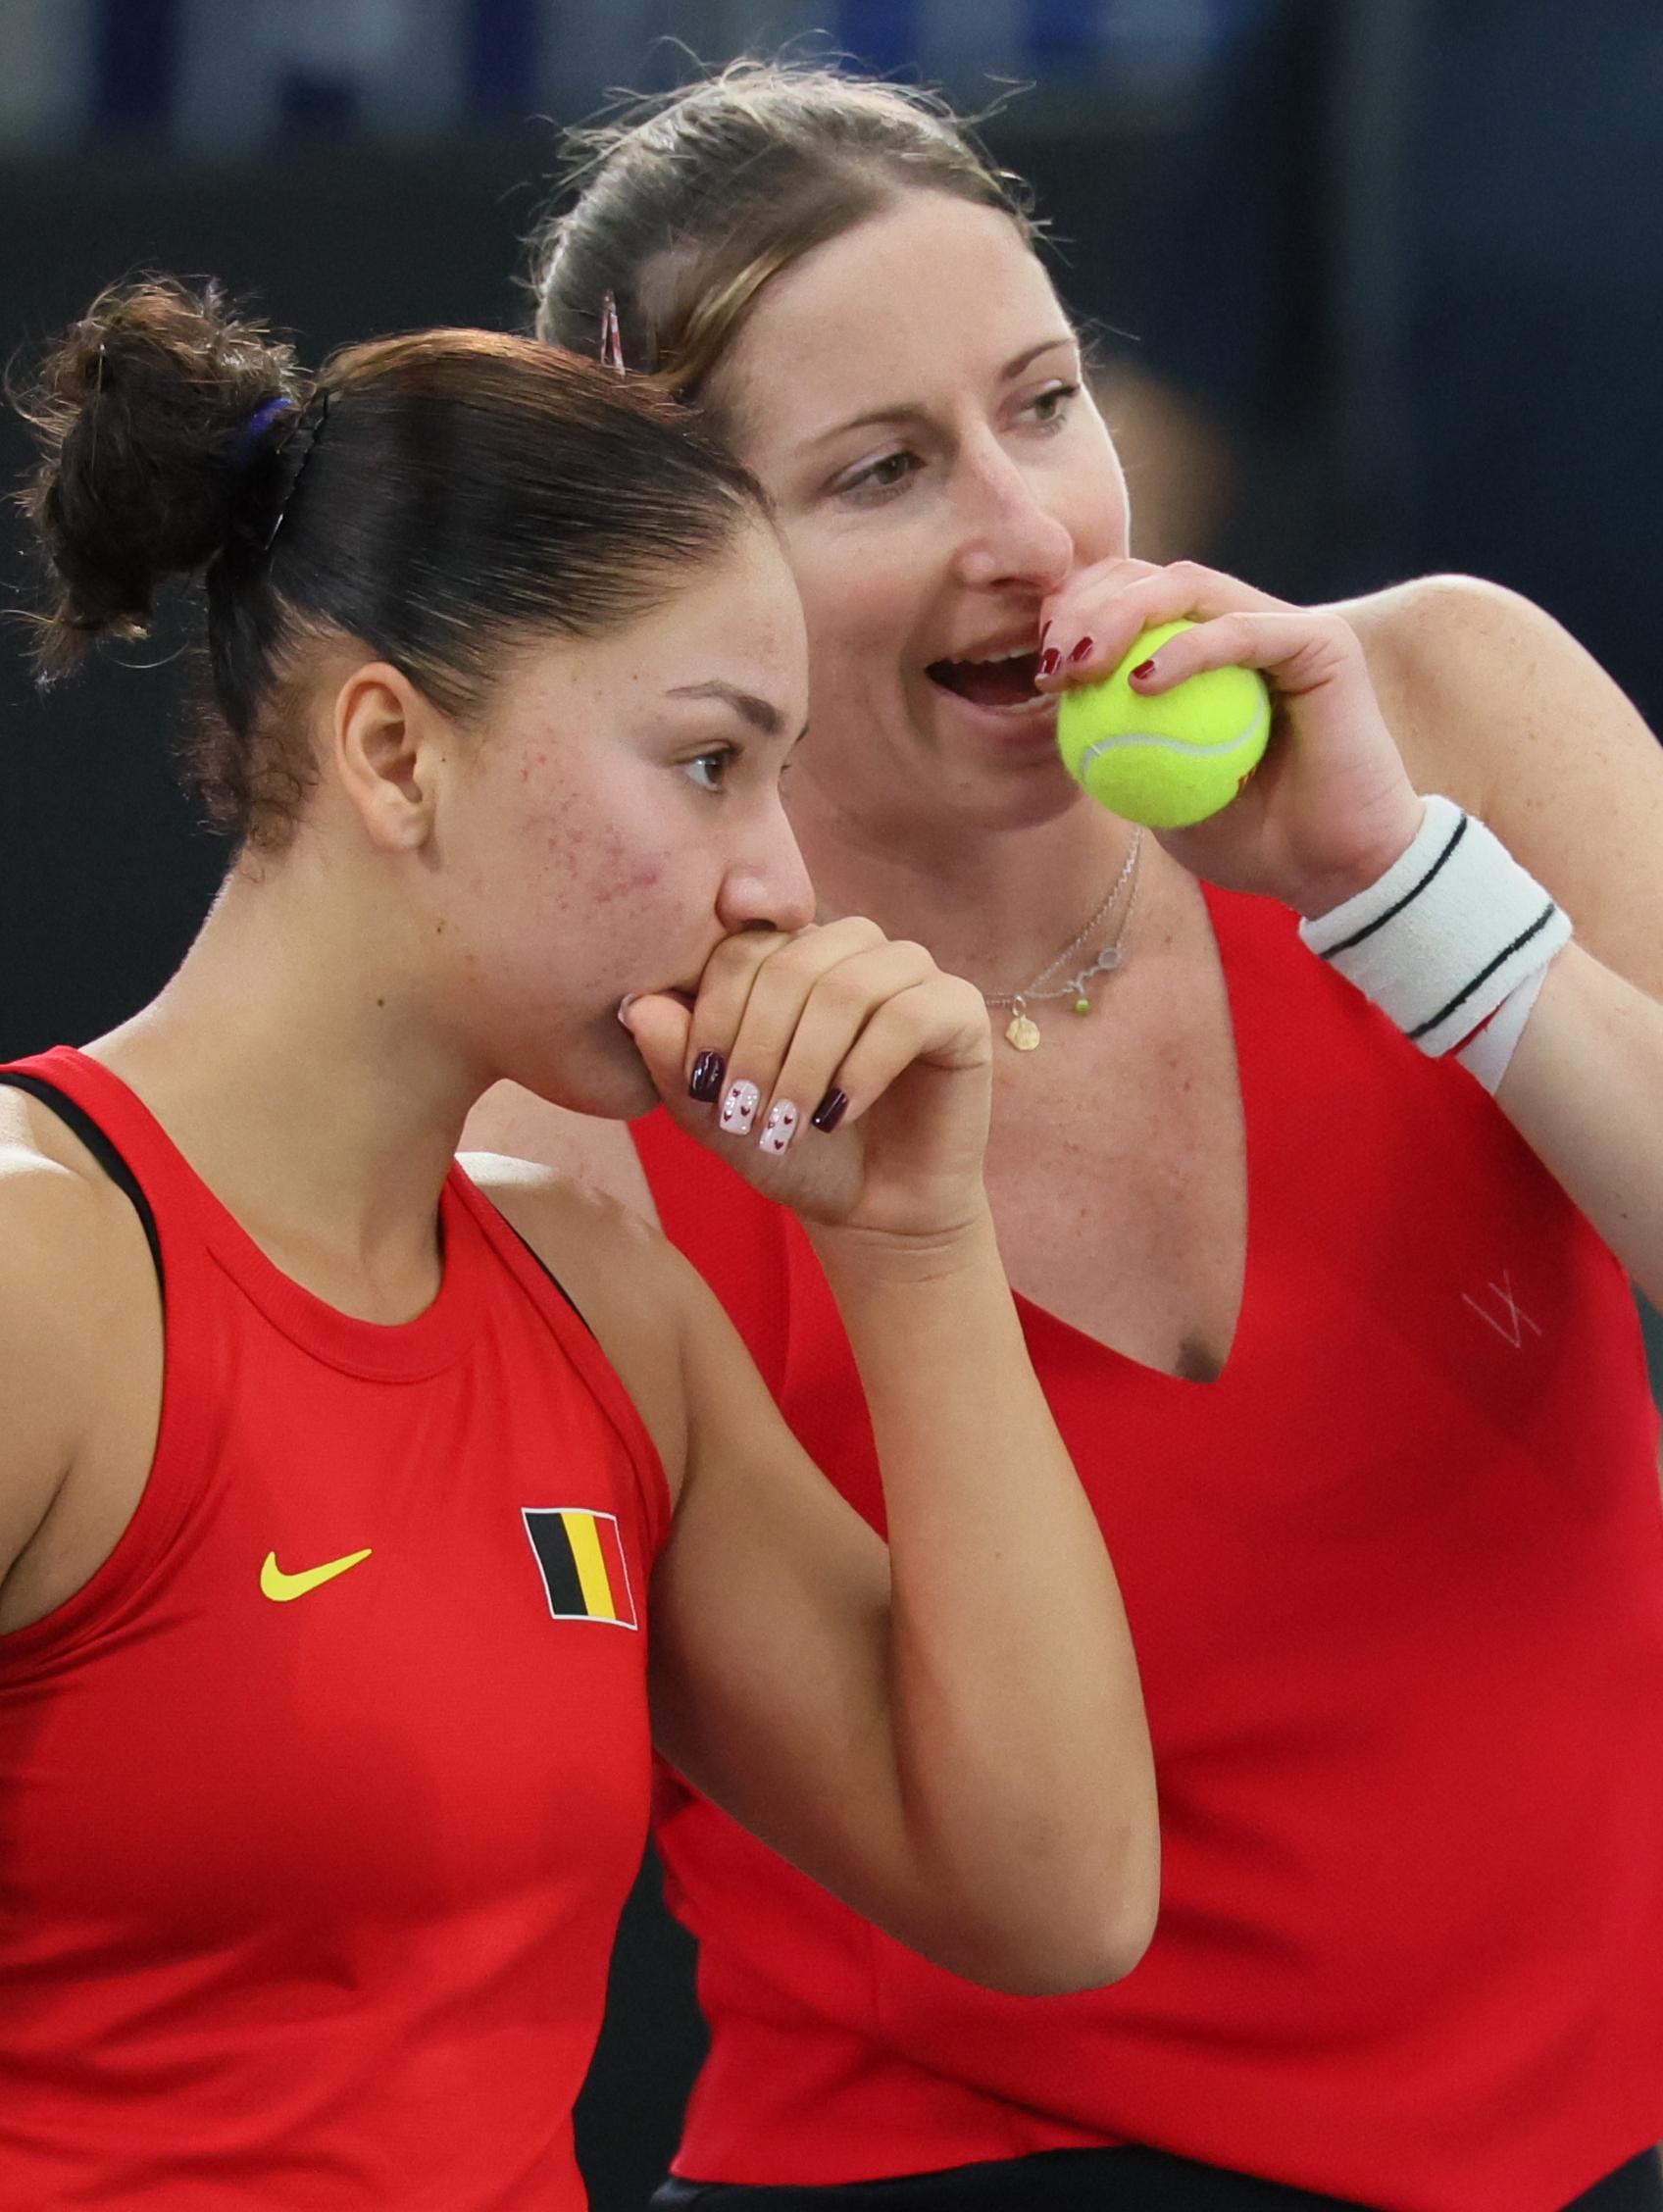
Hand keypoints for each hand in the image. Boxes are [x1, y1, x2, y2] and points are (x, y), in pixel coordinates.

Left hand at [621, 919, 993, 1246]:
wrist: (870, 1211)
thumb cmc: (792, 1149)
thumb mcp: (714, 1112)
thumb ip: (675, 1059)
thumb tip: (635, 1004)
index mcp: (793, 953)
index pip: (742, 949)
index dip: (715, 1013)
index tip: (701, 1084)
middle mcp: (853, 949)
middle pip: (793, 961)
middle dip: (757, 1044)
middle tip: (741, 1112)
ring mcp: (911, 974)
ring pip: (849, 985)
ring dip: (806, 1062)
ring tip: (787, 1122)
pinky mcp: (959, 1012)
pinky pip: (909, 1015)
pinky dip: (863, 1069)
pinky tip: (839, 1114)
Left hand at [1038, 557, 1425, 914]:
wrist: (1332, 873)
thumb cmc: (1250, 841)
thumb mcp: (1156, 798)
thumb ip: (1112, 743)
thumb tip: (1046, 704)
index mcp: (1202, 653)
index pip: (1127, 601)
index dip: (1075, 615)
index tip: (1040, 669)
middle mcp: (1241, 624)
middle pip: (1146, 577)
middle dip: (1084, 606)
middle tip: (1052, 665)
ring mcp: (1282, 626)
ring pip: (1187, 585)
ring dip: (1122, 616)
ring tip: (1082, 667)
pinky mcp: (1320, 642)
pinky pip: (1241, 630)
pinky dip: (1188, 648)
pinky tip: (1141, 682)